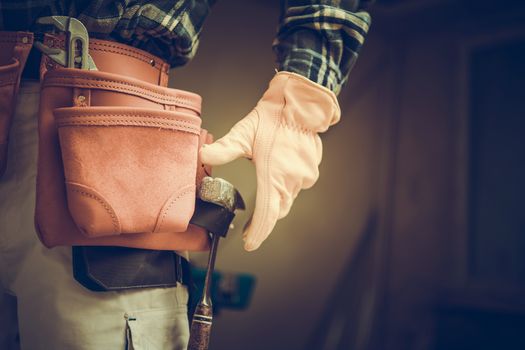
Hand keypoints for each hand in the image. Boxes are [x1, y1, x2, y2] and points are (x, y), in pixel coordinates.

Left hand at [200, 72, 339, 250]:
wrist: (301, 103)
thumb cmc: (273, 117)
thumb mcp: (244, 132)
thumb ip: (224, 149)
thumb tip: (203, 156)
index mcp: (273, 174)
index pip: (266, 214)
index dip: (258, 232)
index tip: (250, 244)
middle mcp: (291, 180)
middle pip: (277, 210)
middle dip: (264, 219)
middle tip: (250, 226)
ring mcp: (304, 177)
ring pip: (287, 199)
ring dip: (275, 200)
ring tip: (264, 194)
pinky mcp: (311, 171)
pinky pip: (296, 186)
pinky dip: (286, 186)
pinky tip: (279, 173)